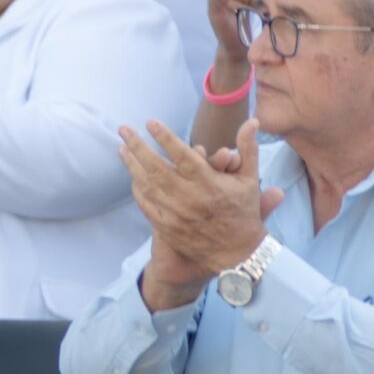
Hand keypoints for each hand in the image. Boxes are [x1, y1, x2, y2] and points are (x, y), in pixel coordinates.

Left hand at [119, 118, 285, 308]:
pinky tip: (133, 178)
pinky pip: (147, 206)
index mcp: (208, 181)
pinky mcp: (168, 228)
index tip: (149, 123)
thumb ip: (248, 148)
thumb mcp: (249, 179)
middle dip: (137, 146)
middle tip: (124, 130)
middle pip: (156, 167)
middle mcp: (189, 196)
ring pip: (147, 185)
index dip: (164, 137)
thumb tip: (252, 120)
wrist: (238, 253)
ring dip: (132, 166)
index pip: (181, 154)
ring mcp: (176, 213)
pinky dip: (138, 191)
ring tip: (121, 149)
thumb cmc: (244, 212)